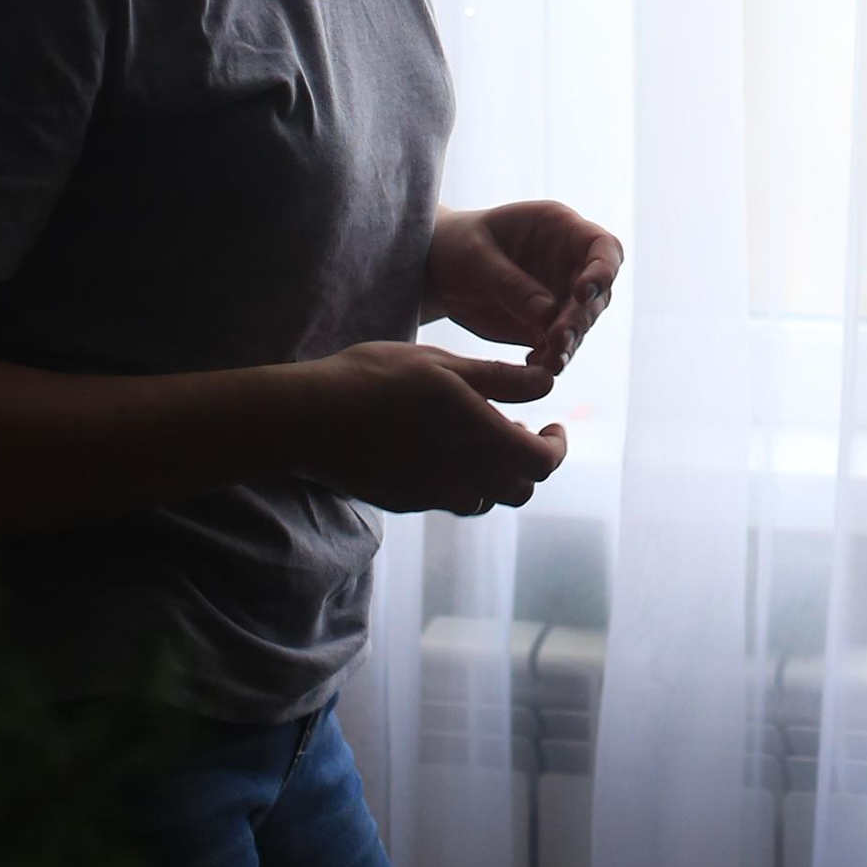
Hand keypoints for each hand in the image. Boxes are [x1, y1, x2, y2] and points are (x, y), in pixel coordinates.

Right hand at [295, 340, 567, 516]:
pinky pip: (452, 499)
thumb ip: (500, 380)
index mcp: (480, 441)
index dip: (556, 446)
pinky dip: (465, 480)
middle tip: (517, 424)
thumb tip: (547, 383)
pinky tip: (443, 447)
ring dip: (498, 473)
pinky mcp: (406, 502)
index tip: (552, 423)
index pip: (542, 463)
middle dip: (529, 460)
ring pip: (487, 500)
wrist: (310, 419)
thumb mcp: (444, 365)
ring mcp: (432, 496)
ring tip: (481, 434)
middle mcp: (462, 478)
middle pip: (521, 489)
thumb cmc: (377, 379)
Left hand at [423, 201, 622, 374]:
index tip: (582, 293)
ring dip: (570, 343)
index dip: (602, 270)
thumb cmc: (455, 246)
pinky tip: (534, 365)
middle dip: (582, 317)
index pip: (602, 246)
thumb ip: (510, 283)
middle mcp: (567, 261)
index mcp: (558, 227)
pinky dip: (552, 358)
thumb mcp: (475, 257)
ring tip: (549, 363)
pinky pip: (560, 345)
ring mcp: (559, 294)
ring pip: (582, 323)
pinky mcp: (545, 324)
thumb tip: (549, 315)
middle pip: (598, 292)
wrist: (435, 269)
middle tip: (558, 339)